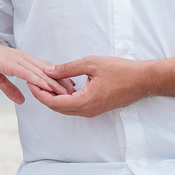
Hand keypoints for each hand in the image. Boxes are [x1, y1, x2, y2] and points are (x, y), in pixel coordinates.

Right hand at [0, 36, 72, 104]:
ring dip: (54, 83)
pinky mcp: (10, 64)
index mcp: (20, 60)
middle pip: (47, 70)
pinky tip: (47, 88)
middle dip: (61, 81)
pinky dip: (39, 81)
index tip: (67, 86)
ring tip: (67, 92)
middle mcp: (22, 58)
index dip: (56, 77)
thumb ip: (11, 89)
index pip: (43, 69)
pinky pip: (28, 74)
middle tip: (75, 90)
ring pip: (40, 73)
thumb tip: (22, 100)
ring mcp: (17, 60)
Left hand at [28, 56, 149, 117]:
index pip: (53, 103)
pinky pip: (75, 106)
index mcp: (84, 102)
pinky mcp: (96, 108)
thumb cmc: (121, 70)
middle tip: (33, 81)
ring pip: (66, 108)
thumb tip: (48, 70)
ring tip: (45, 82)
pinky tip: (62, 85)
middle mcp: (87, 110)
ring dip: (54, 97)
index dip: (39, 93)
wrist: (144, 80)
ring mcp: (92, 111)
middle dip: (43, 95)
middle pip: (57, 108)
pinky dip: (65, 97)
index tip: (30, 81)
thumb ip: (68, 68)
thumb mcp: (91, 63)